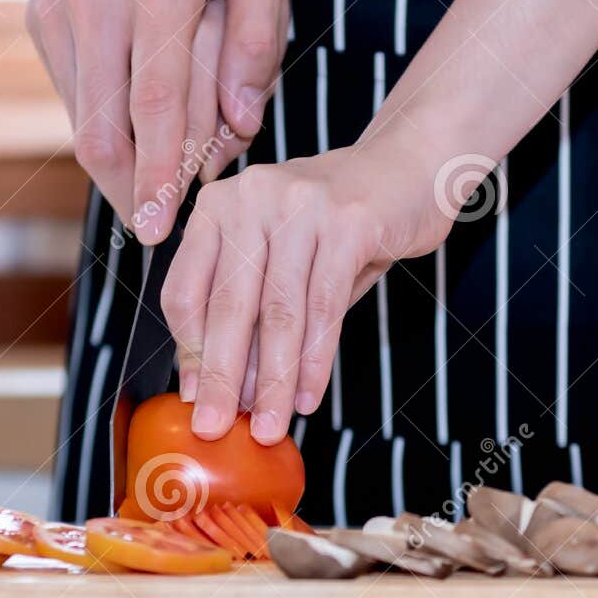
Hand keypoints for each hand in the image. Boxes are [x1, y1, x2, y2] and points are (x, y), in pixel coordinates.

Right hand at [25, 0, 288, 240]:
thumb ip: (257, 38)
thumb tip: (240, 121)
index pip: (155, 107)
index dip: (160, 176)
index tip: (164, 230)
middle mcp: (95, 3)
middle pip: (103, 132)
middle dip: (132, 194)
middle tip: (162, 231)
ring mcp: (58, 12)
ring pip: (82, 121)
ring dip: (124, 163)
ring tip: (167, 176)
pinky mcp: (42, 17)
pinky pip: (75, 94)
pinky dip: (108, 124)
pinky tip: (143, 127)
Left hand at [160, 135, 460, 443]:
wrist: (410, 168)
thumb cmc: (340, 222)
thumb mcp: (284, 260)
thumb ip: (255, 314)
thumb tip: (233, 389)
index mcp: (219, 206)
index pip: (187, 290)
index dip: (189, 351)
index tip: (194, 399)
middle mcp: (250, 198)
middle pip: (228, 306)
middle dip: (222, 378)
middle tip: (214, 429)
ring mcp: (299, 206)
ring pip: (279, 313)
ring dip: (273, 381)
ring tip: (269, 426)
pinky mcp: (348, 221)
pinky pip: (325, 307)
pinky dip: (315, 360)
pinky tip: (308, 396)